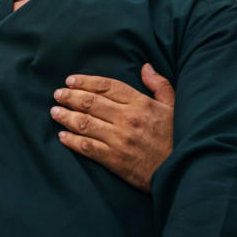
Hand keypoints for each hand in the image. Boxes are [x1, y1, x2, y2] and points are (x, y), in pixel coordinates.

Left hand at [51, 63, 175, 191]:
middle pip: (91, 103)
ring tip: (54, 112)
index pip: (107, 86)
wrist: (182, 170)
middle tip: (57, 94)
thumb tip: (145, 66)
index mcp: (140, 103)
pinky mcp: (115, 160)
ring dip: (66, 116)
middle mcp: (127, 118)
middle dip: (70, 97)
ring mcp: (119, 139)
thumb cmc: (178, 137)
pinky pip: (87, 147)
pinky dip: (72, 141)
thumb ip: (159, 85)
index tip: (70, 80)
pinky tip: (62, 136)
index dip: (86, 81)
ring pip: (85, 123)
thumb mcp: (174, 106)